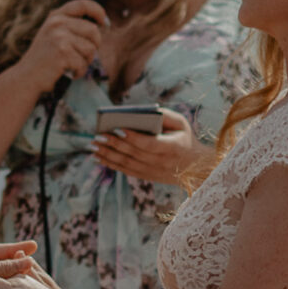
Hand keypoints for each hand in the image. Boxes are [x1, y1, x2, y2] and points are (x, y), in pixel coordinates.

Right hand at [16, 0, 107, 93]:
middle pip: (93, 30)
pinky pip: (83, 63)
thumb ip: (71, 26)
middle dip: (94, 46)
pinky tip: (67, 72)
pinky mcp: (62, 52)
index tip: (104, 22)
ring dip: (85, 61)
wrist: (26, 77)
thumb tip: (100, 25)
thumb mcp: (53, 35)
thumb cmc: (44, 59)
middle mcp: (57, 23)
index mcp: (56, 16)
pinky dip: (79, 72)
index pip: (82, 4)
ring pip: (91, 49)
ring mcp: (59, 37)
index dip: (97, 10)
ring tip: (71, 65)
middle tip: (84, 56)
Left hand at [92, 108, 210, 186]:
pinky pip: (126, 170)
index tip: (118, 129)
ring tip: (93, 145)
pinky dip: (111, 164)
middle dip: (115, 144)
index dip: (134, 138)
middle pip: (135, 154)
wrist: (194, 167)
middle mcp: (163, 163)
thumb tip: (144, 111)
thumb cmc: (184, 138)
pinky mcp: (147, 177)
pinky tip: (98, 157)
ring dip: (108, 155)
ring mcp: (154, 172)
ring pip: (127, 164)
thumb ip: (165, 115)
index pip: (150, 144)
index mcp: (174, 147)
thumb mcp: (181, 123)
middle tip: (98, 135)